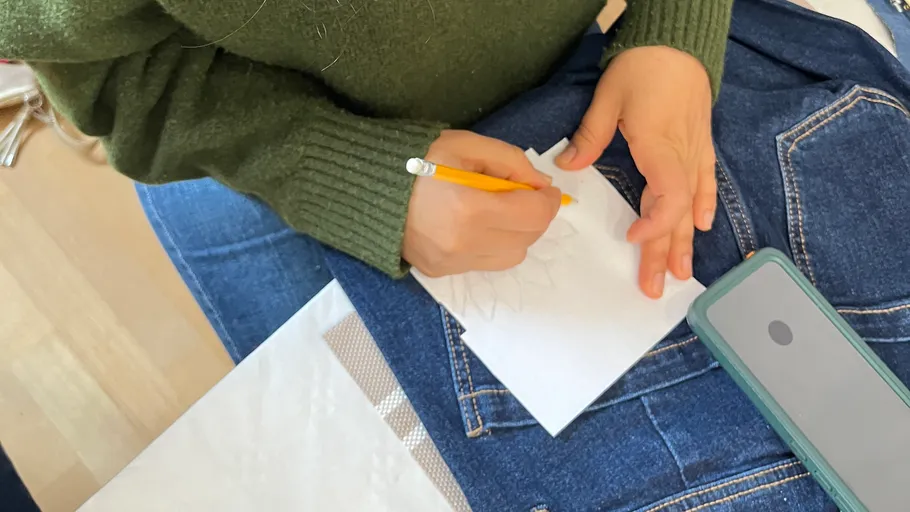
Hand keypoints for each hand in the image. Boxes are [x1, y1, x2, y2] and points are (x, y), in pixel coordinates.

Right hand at [403, 130, 561, 276]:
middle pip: (527, 239)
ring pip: (510, 257)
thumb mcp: (466, 144)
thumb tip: (540, 184)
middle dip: (535, 217)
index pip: (534, 215)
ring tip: (497, 211)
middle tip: (524, 196)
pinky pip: (484, 263)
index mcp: (470, 208)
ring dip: (515, 234)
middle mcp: (462, 244)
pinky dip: (490, 245)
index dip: (549, 201)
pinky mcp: (439, 272)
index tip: (545, 190)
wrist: (366, 187)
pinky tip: (473, 224)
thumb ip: (510, 161)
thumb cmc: (416, 159)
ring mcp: (450, 262)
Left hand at [556, 46, 716, 297]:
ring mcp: (695, 153)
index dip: (655, 223)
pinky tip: (701, 229)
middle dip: (664, 252)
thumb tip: (566, 166)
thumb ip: (590, 135)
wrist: (677, 43)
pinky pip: (706, 183)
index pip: (668, 195)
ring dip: (684, 241)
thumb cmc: (642, 67)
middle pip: (677, 213)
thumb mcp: (608, 96)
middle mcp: (682, 156)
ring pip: (693, 205)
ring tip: (679, 274)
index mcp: (659, 145)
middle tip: (653, 287)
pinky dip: (704, 207)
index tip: (632, 239)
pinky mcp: (700, 147)